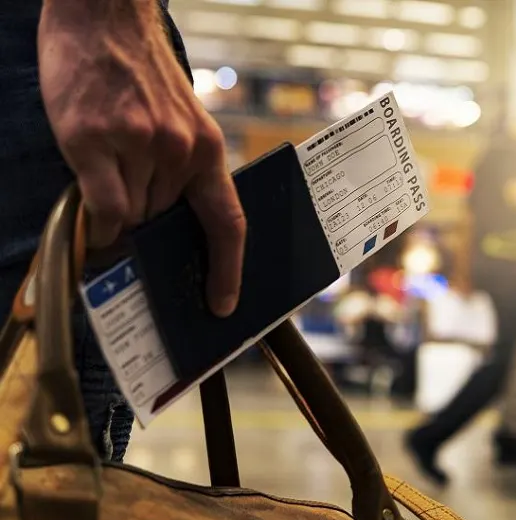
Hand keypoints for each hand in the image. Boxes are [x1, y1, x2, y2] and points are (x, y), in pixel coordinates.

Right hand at [38, 0, 245, 316]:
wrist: (104, 18)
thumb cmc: (142, 75)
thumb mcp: (183, 122)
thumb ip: (181, 172)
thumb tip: (164, 227)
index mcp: (208, 149)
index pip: (228, 223)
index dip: (228, 269)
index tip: (222, 303)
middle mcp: (179, 151)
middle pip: (164, 223)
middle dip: (149, 229)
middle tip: (133, 219)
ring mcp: (138, 146)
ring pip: (131, 217)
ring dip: (119, 215)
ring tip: (109, 176)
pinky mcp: (94, 140)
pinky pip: (103, 207)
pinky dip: (98, 220)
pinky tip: (94, 212)